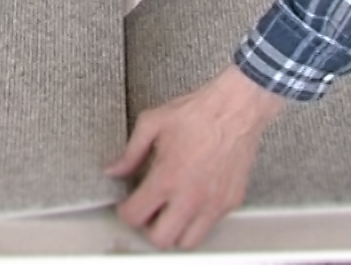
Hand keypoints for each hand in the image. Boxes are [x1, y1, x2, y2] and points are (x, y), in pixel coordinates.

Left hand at [108, 66, 285, 249]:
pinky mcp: (230, 202)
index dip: (126, 212)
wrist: (236, 109)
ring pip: (188, 241)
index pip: (136, 216)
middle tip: (148, 212)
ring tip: (170, 211)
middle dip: (148, 228)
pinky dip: (198, 220)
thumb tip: (115, 170)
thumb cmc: (199, 113)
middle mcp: (190, 197)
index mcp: (167, 178)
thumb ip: (130, 152)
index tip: (128, 205)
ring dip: (175, 231)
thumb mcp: (152, 124)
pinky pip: (210, 226)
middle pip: (161, 239)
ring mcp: (213, 203)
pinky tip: (192, 201)